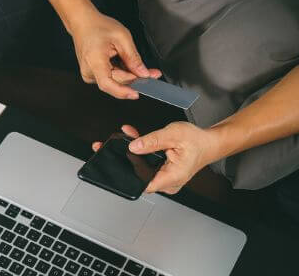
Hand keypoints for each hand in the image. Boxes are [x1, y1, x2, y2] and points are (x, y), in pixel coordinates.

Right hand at [70, 8, 160, 99]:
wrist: (83, 23)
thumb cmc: (98, 27)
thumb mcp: (122, 37)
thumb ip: (133, 58)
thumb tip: (143, 73)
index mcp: (94, 60)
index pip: (108, 84)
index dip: (123, 91)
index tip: (137, 93)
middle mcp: (89, 71)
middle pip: (116, 82)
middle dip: (135, 79)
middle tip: (153, 73)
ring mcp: (89, 74)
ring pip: (115, 81)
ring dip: (129, 75)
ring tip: (139, 66)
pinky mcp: (92, 74)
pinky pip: (110, 77)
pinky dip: (122, 72)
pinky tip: (126, 63)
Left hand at [92, 122, 220, 193]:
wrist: (209, 143)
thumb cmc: (197, 141)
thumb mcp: (173, 134)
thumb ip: (152, 141)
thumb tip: (134, 146)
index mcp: (172, 177)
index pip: (143, 184)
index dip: (127, 174)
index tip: (114, 163)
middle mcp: (167, 182)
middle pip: (139, 175)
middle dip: (124, 159)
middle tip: (109, 146)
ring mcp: (164, 178)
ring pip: (141, 168)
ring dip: (131, 153)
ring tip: (119, 138)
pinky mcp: (161, 172)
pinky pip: (146, 164)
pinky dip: (139, 152)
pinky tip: (131, 138)